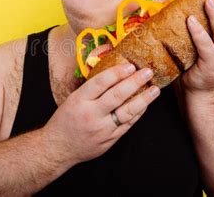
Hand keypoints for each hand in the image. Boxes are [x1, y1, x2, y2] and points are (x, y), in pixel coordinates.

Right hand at [43, 63, 159, 164]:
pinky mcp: (109, 140)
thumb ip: (91, 89)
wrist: (58, 148)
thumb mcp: (72, 99)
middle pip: (117, 95)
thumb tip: (114, 73)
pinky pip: (127, 124)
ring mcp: (102, 129)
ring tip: (155, 90)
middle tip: (147, 72)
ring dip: (143, 99)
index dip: (117, 72)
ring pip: (127, 112)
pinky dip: (138, 113)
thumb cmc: (65, 120)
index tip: (130, 65)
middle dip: (135, 82)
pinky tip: (145, 104)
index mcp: (79, 100)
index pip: (101, 82)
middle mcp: (91, 114)